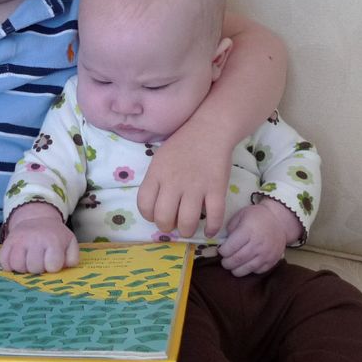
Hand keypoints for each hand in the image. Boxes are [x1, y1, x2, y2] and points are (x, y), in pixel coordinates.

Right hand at [0, 203, 78, 273]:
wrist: (36, 219)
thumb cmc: (55, 236)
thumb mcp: (69, 242)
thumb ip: (72, 257)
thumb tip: (65, 267)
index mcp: (53, 240)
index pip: (52, 266)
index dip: (52, 267)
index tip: (52, 262)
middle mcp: (35, 239)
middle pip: (34, 267)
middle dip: (38, 269)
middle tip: (40, 262)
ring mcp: (19, 240)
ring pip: (17, 265)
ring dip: (24, 268)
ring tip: (28, 262)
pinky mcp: (7, 242)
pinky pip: (4, 261)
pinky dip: (9, 265)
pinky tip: (17, 261)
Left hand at [137, 123, 231, 237]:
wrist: (210, 130)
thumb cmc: (183, 144)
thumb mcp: (160, 159)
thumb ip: (156, 180)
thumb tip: (155, 206)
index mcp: (157, 174)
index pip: (144, 204)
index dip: (149, 216)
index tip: (156, 215)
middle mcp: (174, 182)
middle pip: (164, 218)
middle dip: (167, 227)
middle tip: (173, 224)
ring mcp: (196, 186)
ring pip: (187, 222)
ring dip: (187, 231)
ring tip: (188, 229)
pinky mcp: (216, 189)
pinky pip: (214, 216)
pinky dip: (212, 229)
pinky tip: (210, 231)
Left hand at [218, 200, 297, 276]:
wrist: (279, 221)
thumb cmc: (257, 216)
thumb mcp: (241, 215)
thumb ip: (230, 228)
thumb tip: (223, 242)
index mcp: (248, 231)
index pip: (230, 248)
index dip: (222, 251)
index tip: (220, 250)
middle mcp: (257, 244)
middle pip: (237, 260)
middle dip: (226, 263)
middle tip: (224, 261)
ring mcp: (266, 254)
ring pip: (247, 269)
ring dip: (236, 270)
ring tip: (233, 266)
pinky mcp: (272, 261)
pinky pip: (257, 271)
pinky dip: (249, 270)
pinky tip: (246, 264)